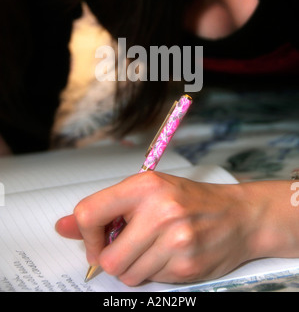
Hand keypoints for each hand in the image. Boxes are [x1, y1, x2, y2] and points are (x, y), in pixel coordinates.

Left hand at [56, 171, 264, 285]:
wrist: (239, 215)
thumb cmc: (191, 200)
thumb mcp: (148, 192)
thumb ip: (106, 209)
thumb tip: (63, 226)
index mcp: (145, 186)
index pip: (89, 213)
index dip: (86, 235)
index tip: (96, 240)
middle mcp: (160, 211)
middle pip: (108, 259)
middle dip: (113, 258)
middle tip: (132, 245)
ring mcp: (175, 241)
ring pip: (128, 275)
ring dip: (136, 267)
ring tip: (157, 247)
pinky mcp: (187, 266)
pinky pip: (152, 282)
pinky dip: (156, 273)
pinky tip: (172, 254)